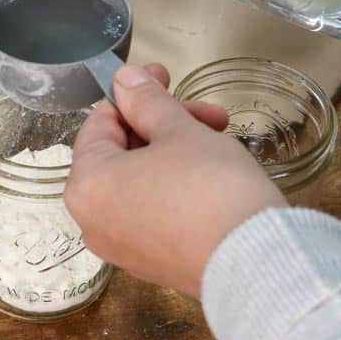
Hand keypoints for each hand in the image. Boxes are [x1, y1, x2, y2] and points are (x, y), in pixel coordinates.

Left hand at [65, 64, 286, 298]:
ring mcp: (123, 248)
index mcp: (87, 186)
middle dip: (165, 124)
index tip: (162, 77)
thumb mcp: (179, 131)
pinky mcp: (153, 263)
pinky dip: (177, 186)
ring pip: (142, 181)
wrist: (253, 260)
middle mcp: (94, 223)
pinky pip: (155, 211)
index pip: (99, 124)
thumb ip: (147, 101)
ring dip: (177, 151)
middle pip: (121, 153)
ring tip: (220, 137)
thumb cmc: (211, 191)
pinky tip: (214, 171)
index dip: (134, 94)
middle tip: (204, 111)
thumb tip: (126, 81)